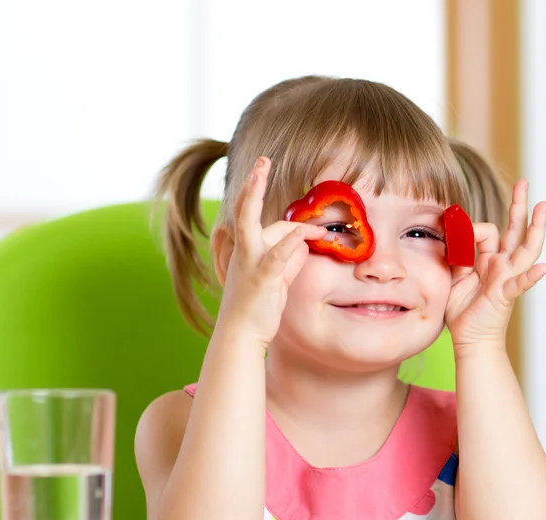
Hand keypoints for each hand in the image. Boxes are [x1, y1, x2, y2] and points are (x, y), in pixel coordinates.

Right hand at [215, 157, 326, 347]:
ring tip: (262, 168)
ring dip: (255, 194)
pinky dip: (289, 242)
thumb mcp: (277, 278)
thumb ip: (290, 259)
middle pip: (246, 210)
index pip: (265, 223)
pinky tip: (302, 233)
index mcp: (246, 250)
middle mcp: (243, 251)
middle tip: (262, 160)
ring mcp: (249, 262)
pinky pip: (275, 256)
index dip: (289, 221)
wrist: (241, 333)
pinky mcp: (262, 278)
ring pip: (249, 222)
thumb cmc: (257, 306)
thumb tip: (304, 243)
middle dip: (253, 183)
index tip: (296, 208)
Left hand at [445, 179, 545, 349]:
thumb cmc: (464, 310)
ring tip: (544, 207)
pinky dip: (531, 277)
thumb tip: (455, 233)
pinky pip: (520, 284)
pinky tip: (543, 268)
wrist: (470, 339)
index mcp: (490, 259)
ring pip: (525, 249)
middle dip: (519, 206)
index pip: (486, 232)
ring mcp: (507, 278)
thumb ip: (457, 256)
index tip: (452, 234)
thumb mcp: (455, 277)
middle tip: (525, 182)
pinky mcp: (505, 295)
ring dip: (536, 228)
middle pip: (515, 230)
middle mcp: (503, 265)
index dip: (469, 229)